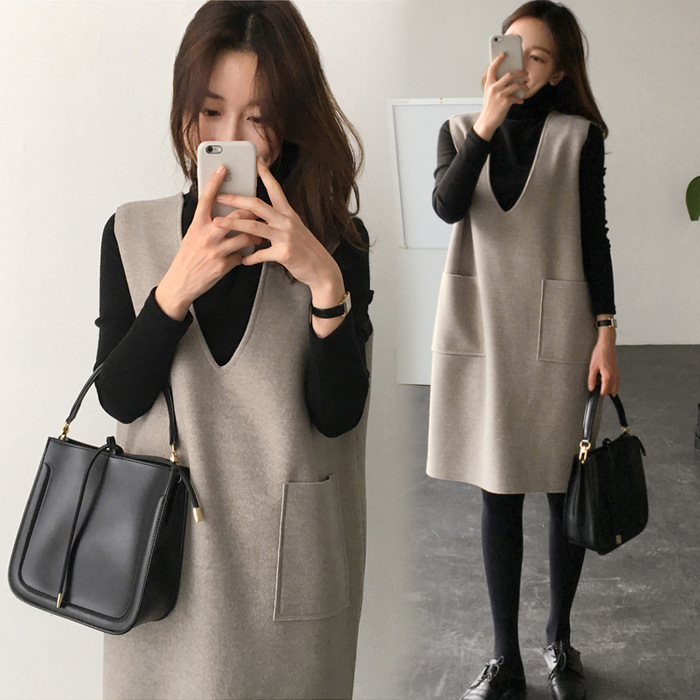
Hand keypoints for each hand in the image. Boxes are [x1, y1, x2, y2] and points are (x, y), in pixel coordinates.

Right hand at [155, 164, 262, 320]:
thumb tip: (220, 211)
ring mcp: (217, 251)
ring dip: (255, 236)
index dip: (215, 182)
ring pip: (245, 236)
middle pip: (236, 216)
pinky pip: (242, 256)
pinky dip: (246, 255)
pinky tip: (245, 256)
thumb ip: (206, 223)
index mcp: (197, 225)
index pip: (207, 198)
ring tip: (257, 236)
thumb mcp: (192, 235)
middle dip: (250, 213)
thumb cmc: (188, 257)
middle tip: (257, 212)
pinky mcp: (224, 265)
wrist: (181, 283)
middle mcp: (207, 235)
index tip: (223, 167)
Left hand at [213, 160, 346, 337]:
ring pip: (254, 226)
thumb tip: (259, 217)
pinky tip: (243, 260)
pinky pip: (261, 254)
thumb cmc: (306, 250)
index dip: (265, 174)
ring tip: (218, 223)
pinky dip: (250, 257)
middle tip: (220, 195)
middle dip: (236, 199)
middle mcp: (287, 222)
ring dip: (234, 223)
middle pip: (258, 205)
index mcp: (288, 214)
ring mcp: (286, 237)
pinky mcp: (284, 253)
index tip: (255, 161)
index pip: (275, 189)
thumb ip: (277, 222)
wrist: (322, 269)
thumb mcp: (294, 230)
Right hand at [473, 52, 527, 141]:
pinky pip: (517, 97)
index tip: (503, 54)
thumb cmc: (490, 107)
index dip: (497, 60)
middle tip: (525, 73)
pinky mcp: (505, 102)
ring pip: (516, 85)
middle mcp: (494, 88)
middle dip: (520, 72)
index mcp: (489, 84)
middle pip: (509, 74)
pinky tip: (520, 101)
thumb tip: (510, 78)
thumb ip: (496, 85)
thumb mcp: (489, 94)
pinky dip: (520, 99)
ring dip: (524, 86)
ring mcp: (500, 95)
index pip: (492, 68)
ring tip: (526, 88)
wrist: (487, 121)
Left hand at [587, 330, 619, 396]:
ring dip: (609, 388)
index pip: (605, 391)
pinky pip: (617, 382)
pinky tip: (608, 383)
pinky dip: (613, 385)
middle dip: (604, 391)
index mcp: (608, 376)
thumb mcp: (592, 367)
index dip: (599, 393)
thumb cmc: (600, 354)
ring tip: (601, 384)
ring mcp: (617, 374)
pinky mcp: (617, 371)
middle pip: (611, 391)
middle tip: (596, 386)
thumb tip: (591, 388)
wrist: (607, 345)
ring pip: (615, 387)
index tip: (594, 390)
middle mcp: (615, 376)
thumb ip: (591, 379)